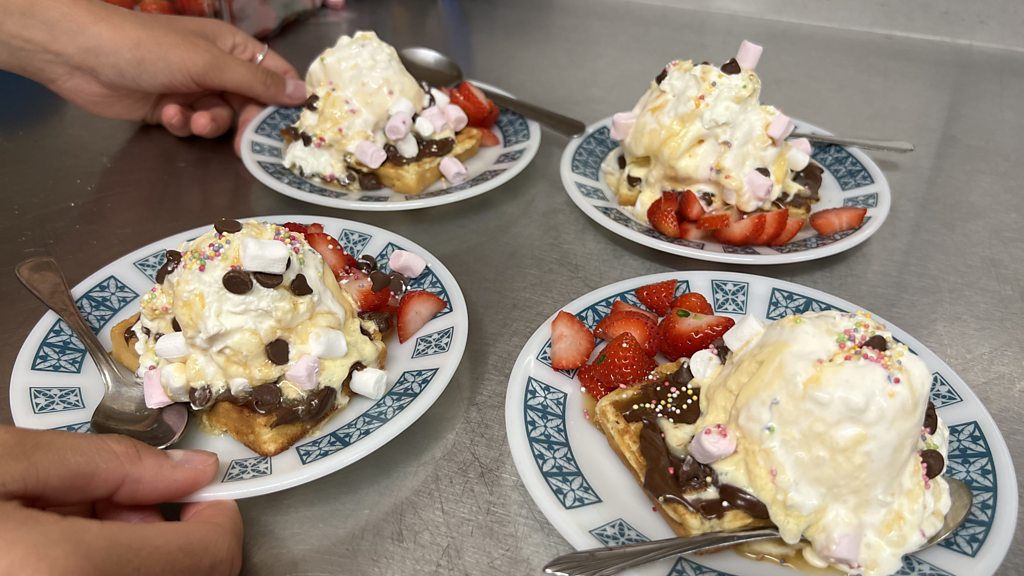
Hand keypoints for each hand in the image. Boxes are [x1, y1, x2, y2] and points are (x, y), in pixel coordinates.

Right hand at [0, 426, 241, 575]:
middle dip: (166, 532)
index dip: (215, 513)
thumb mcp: (7, 463)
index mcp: (68, 570)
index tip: (195, 487)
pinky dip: (106, 569)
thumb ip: (107, 463)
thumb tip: (190, 470)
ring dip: (137, 553)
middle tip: (111, 502)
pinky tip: (56, 553)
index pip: (206, 555)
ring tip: (67, 524)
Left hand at [3, 0, 306, 153]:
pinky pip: (192, 125)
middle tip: (244, 141)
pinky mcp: (170, 109)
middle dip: (245, 122)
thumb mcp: (209, 64)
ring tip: (190, 118)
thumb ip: (257, 83)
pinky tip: (168, 114)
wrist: (83, 57)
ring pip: (222, 119)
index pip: (274, 74)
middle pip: (251, 104)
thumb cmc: (150, 49)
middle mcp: (216, 68)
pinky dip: (183, 124)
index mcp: (231, 47)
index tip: (293, 126)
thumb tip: (303, 93)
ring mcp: (193, 89)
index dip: (285, 98)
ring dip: (209, 123)